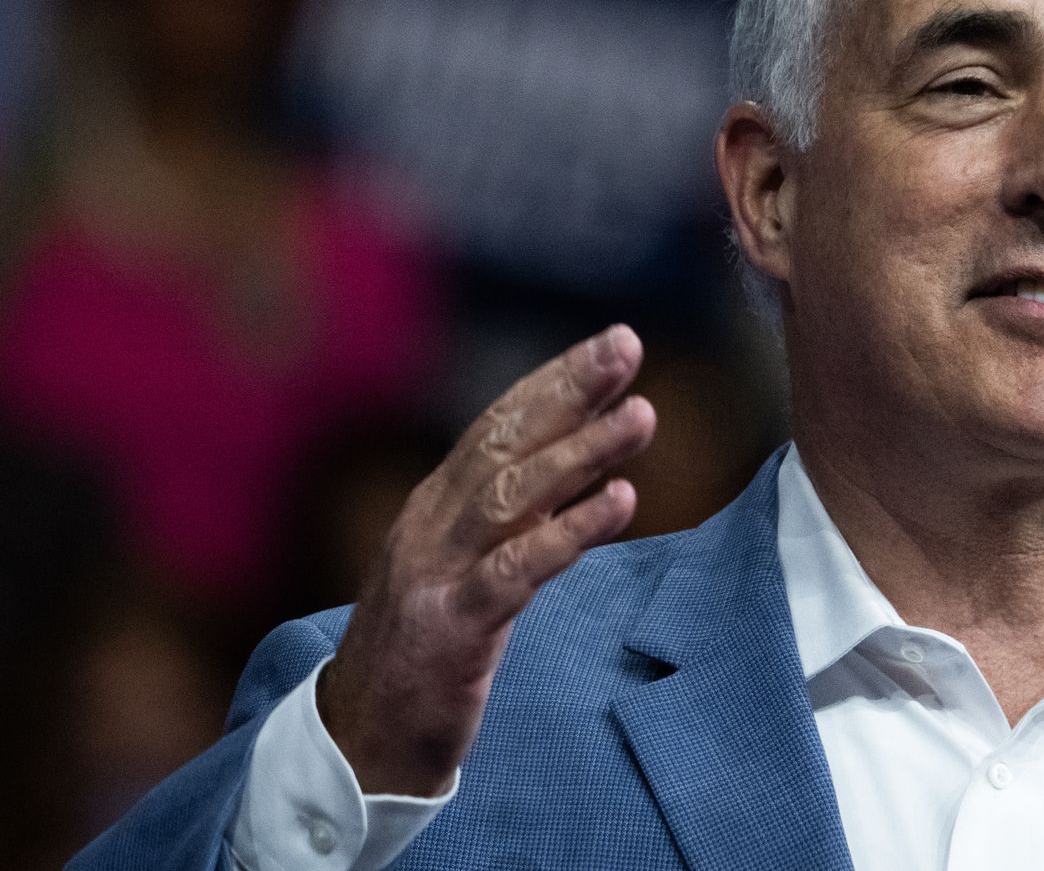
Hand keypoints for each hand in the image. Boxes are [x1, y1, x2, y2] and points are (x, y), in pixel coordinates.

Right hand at [317, 325, 654, 795]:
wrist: (358, 744)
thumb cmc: (426, 653)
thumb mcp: (470, 567)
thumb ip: (517, 517)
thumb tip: (580, 462)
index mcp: (436, 507)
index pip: (499, 425)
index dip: (556, 381)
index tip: (614, 343)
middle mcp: (431, 525)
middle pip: (504, 441)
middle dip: (569, 389)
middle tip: (626, 344)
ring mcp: (436, 573)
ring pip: (512, 495)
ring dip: (582, 450)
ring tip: (643, 414)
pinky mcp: (452, 627)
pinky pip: (517, 569)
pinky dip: (571, 529)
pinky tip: (622, 500)